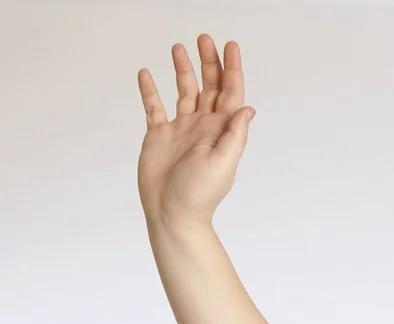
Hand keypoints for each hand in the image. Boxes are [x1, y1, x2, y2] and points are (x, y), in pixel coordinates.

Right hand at [137, 35, 254, 231]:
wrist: (171, 214)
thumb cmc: (199, 195)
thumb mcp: (222, 164)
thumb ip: (234, 136)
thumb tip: (247, 109)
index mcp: (220, 131)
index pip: (230, 93)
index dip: (232, 69)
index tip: (230, 46)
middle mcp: (202, 126)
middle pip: (209, 86)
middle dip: (209, 62)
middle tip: (204, 39)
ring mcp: (181, 130)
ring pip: (184, 91)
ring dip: (182, 69)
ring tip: (178, 48)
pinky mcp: (159, 136)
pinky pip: (154, 107)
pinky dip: (150, 90)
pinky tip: (146, 74)